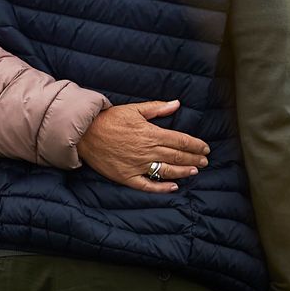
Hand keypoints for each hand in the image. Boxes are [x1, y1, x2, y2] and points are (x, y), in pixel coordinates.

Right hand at [74, 99, 208, 191]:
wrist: (84, 133)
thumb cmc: (108, 119)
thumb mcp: (133, 109)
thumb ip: (156, 108)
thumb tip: (176, 103)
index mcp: (150, 133)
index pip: (180, 140)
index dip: (195, 145)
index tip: (205, 148)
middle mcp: (147, 151)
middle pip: (177, 156)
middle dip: (194, 159)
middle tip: (205, 161)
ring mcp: (138, 165)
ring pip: (167, 170)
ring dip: (183, 171)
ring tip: (194, 171)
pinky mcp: (127, 177)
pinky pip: (148, 185)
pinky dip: (162, 187)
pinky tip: (174, 186)